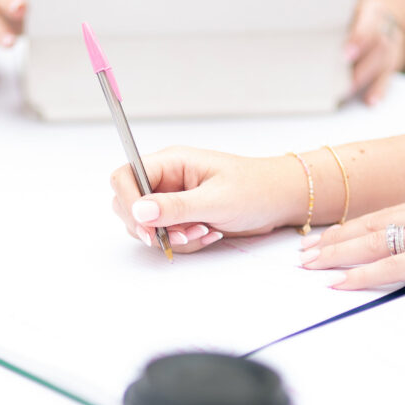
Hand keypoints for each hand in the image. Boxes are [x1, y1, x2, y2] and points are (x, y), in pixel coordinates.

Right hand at [110, 146, 302, 253]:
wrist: (278, 201)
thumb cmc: (255, 189)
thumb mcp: (216, 199)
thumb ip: (176, 206)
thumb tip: (139, 210)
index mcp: (171, 162)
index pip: (125, 176)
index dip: (128, 202)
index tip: (146, 227)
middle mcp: (166, 179)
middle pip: (129, 205)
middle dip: (152, 227)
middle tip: (183, 234)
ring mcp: (172, 200)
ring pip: (147, 226)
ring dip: (172, 237)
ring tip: (203, 232)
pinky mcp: (182, 217)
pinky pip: (166, 236)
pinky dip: (184, 242)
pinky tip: (210, 234)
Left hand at [298, 196, 404, 300]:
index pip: (382, 216)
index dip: (348, 229)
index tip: (323, 239)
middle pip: (369, 226)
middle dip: (332, 241)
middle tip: (303, 254)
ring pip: (373, 242)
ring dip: (336, 256)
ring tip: (310, 267)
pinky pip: (391, 266)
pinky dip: (361, 275)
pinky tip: (340, 282)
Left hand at [345, 0, 404, 105]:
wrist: (382, 19)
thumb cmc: (355, 18)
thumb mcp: (347, 12)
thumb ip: (335, 23)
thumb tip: (306, 34)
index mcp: (371, 10)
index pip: (367, 24)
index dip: (358, 40)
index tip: (345, 55)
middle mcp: (385, 27)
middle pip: (379, 45)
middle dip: (363, 65)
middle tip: (346, 81)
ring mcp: (393, 45)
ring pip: (385, 61)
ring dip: (368, 79)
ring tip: (351, 90)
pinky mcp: (394, 61)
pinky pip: (389, 76)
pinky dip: (380, 89)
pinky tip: (371, 100)